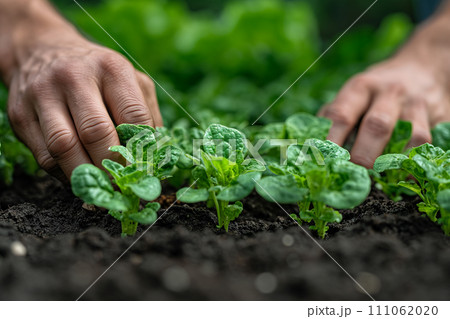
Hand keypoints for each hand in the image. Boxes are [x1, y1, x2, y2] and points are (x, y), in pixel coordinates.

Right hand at [7, 32, 161, 180]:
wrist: (43, 52)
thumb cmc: (97, 74)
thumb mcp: (130, 80)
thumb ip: (147, 115)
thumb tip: (155, 157)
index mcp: (111, 68)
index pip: (134, 116)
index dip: (141, 150)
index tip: (144, 170)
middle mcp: (75, 77)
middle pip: (97, 133)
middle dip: (113, 166)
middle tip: (122, 184)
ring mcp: (43, 94)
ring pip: (64, 148)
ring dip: (87, 174)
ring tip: (101, 185)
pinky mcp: (21, 115)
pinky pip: (45, 157)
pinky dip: (65, 174)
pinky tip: (80, 174)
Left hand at [319, 52, 449, 167]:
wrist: (423, 67)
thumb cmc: (376, 90)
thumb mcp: (352, 93)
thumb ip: (332, 116)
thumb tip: (309, 148)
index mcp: (361, 87)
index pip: (341, 114)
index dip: (330, 141)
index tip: (323, 163)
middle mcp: (390, 93)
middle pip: (376, 126)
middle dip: (362, 156)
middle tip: (353, 175)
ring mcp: (417, 105)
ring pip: (411, 135)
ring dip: (393, 161)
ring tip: (379, 177)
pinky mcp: (440, 116)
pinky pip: (431, 143)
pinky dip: (416, 163)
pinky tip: (403, 175)